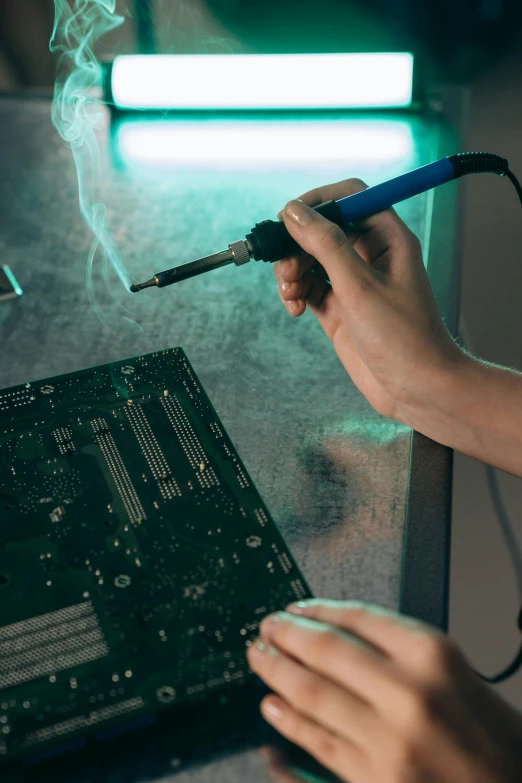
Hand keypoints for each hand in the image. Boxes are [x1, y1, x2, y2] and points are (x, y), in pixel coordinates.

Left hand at [247, 600, 521, 782]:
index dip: (318, 609)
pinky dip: (289, 723)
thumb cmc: (491, 736)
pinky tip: (272, 707)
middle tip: (266, 627)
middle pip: (327, 651)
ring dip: (277, 673)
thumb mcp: (456, 672)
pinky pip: (318, 744)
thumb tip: (338, 631)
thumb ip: (402, 650)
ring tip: (259, 658)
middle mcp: (409, 693)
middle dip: (288, 635)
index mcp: (432, 655)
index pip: (358, 618)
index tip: (297, 606)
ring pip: (313, 695)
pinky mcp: (374, 781)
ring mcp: (388, 740)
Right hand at [274, 181, 464, 420]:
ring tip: (289, 292)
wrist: (416, 388)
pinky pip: (308, 287)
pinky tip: (293, 308)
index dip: (318, 202)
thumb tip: (295, 211)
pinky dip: (295, 293)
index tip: (290, 217)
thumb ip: (326, 245)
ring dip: (292, 270)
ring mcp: (353, 283)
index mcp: (387, 239)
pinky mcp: (339, 309)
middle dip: (297, 244)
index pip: (350, 198)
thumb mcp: (359, 286)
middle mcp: (370, 256)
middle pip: (322, 230)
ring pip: (310, 260)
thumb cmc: (403, 338)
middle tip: (284, 265)